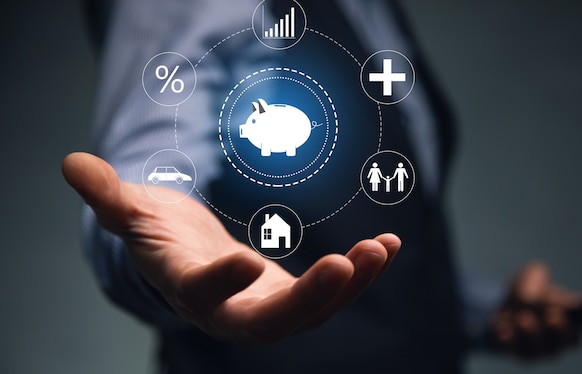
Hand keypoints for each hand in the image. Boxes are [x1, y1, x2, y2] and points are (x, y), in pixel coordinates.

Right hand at [62, 152, 400, 342]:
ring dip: (350, 285)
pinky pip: (332, 292)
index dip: (220, 283)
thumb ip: (109, 194)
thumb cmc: (158, 233)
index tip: (244, 262)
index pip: (202, 294)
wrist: (188, 257)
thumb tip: (71, 163)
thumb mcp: (133, 211)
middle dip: (310, 298)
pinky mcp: (292, 297)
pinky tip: (388, 247)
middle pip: (271, 320)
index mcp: (188, 288)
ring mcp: (266, 307)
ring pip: (313, 312)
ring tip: (380, 249)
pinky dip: (360, 273)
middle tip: (345, 263)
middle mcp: (230, 310)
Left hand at [488, 261, 581, 358]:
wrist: (501, 306)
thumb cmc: (526, 292)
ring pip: (543, 349)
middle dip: (562, 327)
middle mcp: (563, 337)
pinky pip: (516, 352)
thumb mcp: (530, 276)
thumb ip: (535, 278)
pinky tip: (503, 331)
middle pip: (571, 340)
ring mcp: (542, 349)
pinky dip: (510, 340)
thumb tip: (530, 298)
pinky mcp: (518, 353)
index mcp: (575, 315)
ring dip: (533, 333)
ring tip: (523, 317)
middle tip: (552, 315)